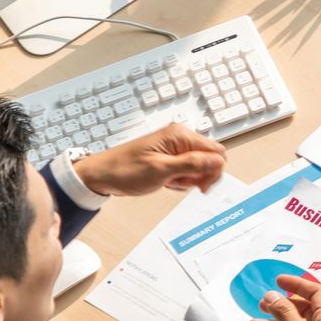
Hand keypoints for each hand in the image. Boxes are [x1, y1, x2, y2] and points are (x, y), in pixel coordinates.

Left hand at [74, 124, 225, 195]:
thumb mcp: (161, 170)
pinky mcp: (170, 156)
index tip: (201, 186)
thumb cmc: (125, 170)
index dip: (213, 170)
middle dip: (200, 176)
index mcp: (180, 135)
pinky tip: (166, 181)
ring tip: (168, 181)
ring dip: (188, 179)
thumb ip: (192, 164)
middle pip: (209, 158)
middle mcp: (180, 137)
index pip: (216, 151)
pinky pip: (187, 169)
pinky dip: (180, 179)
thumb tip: (218, 161)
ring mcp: (175, 147)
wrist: (102, 175)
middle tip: (181, 183)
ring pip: (199, 166)